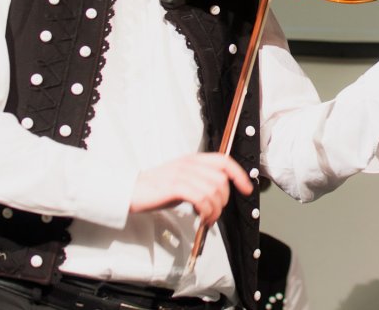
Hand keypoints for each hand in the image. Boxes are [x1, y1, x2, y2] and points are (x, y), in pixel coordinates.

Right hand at [129, 153, 252, 224]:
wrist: (131, 191)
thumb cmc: (156, 189)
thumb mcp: (183, 180)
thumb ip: (200, 182)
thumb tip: (219, 195)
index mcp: (193, 159)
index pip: (224, 161)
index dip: (239, 174)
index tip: (247, 189)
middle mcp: (189, 164)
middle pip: (221, 179)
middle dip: (224, 200)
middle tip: (215, 213)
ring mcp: (181, 174)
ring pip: (213, 190)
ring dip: (215, 209)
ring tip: (208, 219)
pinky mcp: (174, 186)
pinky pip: (201, 198)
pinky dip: (206, 211)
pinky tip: (202, 218)